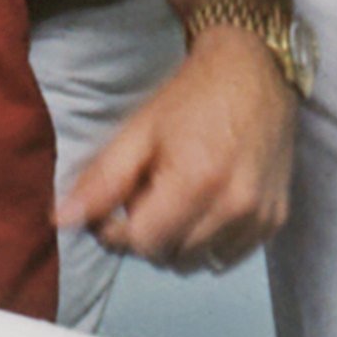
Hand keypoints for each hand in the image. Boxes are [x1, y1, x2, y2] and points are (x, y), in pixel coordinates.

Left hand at [57, 27, 296, 268]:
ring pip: (197, 264)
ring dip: (177, 242)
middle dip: (148, 235)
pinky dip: (208, 242)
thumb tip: (62, 221)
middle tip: (147, 195)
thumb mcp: (139, 131)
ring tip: (176, 199)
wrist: (255, 72)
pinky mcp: (275, 222)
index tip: (115, 207)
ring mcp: (259, 218)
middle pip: (169, 257)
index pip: (142, 243)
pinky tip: (204, 206)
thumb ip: (101, 180)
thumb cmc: (190, 98)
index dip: (118, 230)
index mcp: (196, 181)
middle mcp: (234, 207)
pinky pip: (226, 257)